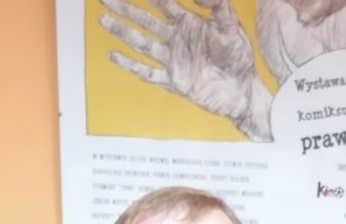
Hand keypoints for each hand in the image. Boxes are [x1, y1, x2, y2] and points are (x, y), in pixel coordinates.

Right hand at [100, 0, 272, 139]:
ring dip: (123, 32)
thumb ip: (217, 5)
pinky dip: (131, 65)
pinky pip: (148, 72)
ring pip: (142, 43)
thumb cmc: (239, 57)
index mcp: (188, 24)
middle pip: (145, 20)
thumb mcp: (231, 27)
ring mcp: (172, 61)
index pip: (163, 3)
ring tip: (104, 19)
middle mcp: (176, 40)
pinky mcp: (173, 82)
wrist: (241, 91)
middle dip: (126, 9)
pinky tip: (114, 56)